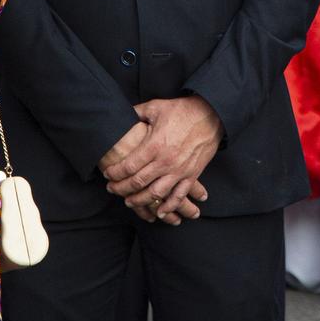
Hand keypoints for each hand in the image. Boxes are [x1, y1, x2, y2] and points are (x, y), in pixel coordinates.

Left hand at [103, 97, 222, 220]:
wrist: (212, 114)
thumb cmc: (182, 110)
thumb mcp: (156, 107)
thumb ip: (136, 113)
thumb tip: (121, 113)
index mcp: (154, 145)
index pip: (128, 166)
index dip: (114, 173)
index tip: (107, 174)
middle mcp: (165, 161)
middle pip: (137, 183)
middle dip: (121, 189)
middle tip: (112, 189)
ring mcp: (179, 170)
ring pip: (155, 194)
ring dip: (140, 201)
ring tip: (130, 201)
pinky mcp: (192, 174)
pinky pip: (179, 196)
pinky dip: (169, 207)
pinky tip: (160, 212)